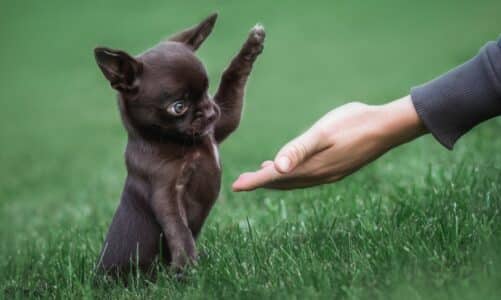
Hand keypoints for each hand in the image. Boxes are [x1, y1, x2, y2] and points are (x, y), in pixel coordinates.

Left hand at [232, 95, 425, 190]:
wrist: (388, 127)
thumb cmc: (354, 123)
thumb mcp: (323, 132)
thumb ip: (298, 149)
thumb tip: (276, 168)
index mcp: (311, 167)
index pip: (275, 178)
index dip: (255, 182)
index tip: (235, 187)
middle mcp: (319, 175)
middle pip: (283, 183)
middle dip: (261, 183)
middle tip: (242, 183)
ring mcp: (330, 174)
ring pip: (295, 181)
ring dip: (276, 179)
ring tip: (260, 175)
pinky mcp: (337, 168)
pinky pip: (307, 177)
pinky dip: (292, 175)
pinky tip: (291, 167)